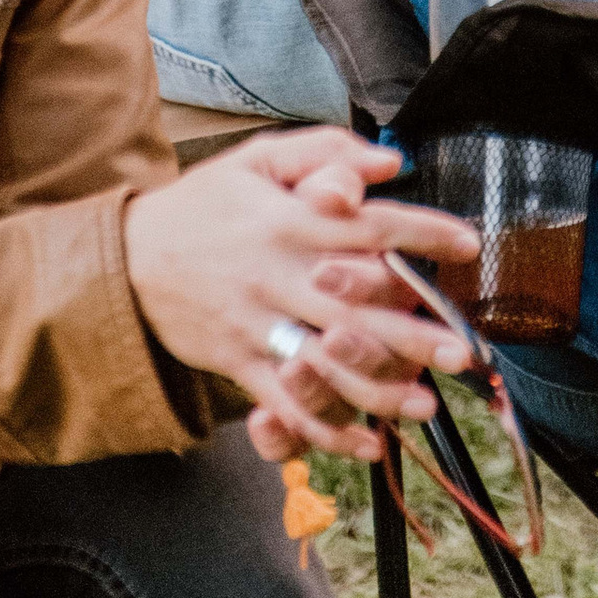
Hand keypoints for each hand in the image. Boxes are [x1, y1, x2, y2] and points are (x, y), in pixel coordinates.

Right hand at [124, 129, 481, 464]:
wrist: (128, 259)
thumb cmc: (205, 204)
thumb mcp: (257, 160)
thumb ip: (324, 153)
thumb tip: (389, 162)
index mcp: (289, 220)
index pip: (367, 225)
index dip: (420, 234)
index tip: (469, 244)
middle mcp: (278, 274)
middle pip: (355, 306)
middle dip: (411, 332)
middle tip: (462, 351)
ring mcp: (257, 325)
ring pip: (325, 364)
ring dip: (377, 389)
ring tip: (425, 405)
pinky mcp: (239, 363)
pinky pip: (285, 403)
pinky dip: (324, 429)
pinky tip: (365, 443)